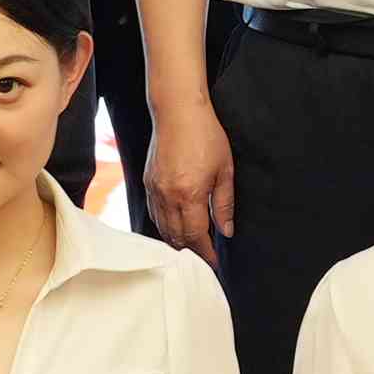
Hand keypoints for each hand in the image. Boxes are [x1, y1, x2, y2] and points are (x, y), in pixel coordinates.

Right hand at [142, 99, 235, 250]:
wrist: (177, 111)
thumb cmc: (205, 135)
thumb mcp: (224, 170)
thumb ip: (224, 204)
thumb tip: (226, 231)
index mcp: (189, 195)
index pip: (196, 236)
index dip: (205, 253)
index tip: (214, 262)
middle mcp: (168, 196)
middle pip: (176, 237)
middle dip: (191, 251)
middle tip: (204, 257)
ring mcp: (154, 190)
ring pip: (162, 228)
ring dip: (176, 240)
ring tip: (190, 247)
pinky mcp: (147, 182)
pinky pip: (154, 213)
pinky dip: (164, 225)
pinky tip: (174, 226)